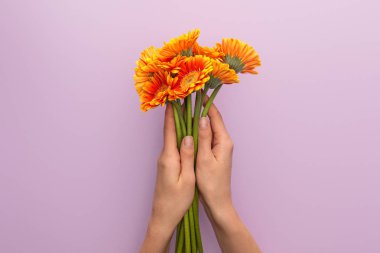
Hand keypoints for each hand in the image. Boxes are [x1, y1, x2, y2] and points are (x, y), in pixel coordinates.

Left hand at [140, 104, 194, 252]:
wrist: (163, 217)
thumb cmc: (176, 201)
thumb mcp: (187, 179)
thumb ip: (187, 157)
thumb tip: (188, 136)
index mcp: (169, 158)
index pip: (170, 131)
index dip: (172, 114)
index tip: (174, 99)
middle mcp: (164, 156)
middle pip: (169, 132)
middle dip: (175, 115)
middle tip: (182, 101)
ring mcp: (164, 161)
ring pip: (171, 139)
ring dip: (177, 125)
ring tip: (185, 113)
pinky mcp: (166, 166)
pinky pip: (172, 147)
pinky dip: (178, 137)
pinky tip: (185, 134)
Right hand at [196, 102, 260, 252]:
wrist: (217, 201)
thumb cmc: (211, 183)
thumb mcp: (205, 159)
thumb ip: (204, 137)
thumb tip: (202, 118)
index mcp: (224, 141)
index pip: (215, 117)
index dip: (205, 104)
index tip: (195, 93)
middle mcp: (224, 142)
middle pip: (212, 120)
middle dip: (200, 109)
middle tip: (187, 99)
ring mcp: (220, 147)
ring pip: (208, 129)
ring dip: (198, 120)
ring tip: (186, 110)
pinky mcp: (215, 153)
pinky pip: (206, 137)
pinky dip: (198, 131)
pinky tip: (189, 129)